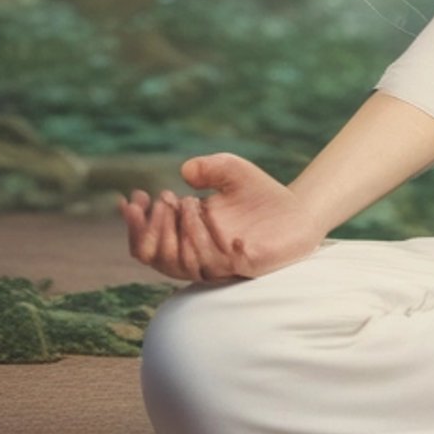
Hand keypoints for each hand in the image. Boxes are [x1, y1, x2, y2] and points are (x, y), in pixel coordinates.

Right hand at [116, 152, 325, 283]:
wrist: (299, 210)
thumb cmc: (259, 194)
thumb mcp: (232, 170)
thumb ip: (210, 166)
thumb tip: (185, 171)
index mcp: (185, 237)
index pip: (147, 243)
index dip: (135, 225)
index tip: (133, 198)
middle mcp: (198, 255)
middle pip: (157, 258)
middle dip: (153, 230)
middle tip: (163, 200)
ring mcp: (221, 263)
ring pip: (185, 262)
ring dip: (182, 232)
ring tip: (188, 201)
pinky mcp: (246, 266)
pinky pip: (222, 264)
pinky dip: (215, 245)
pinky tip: (214, 220)